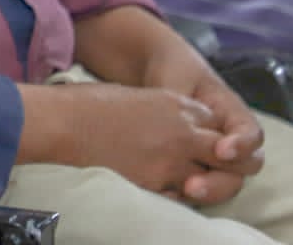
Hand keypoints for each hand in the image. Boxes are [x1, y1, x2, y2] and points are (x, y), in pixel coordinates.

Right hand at [28, 83, 234, 199]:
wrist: (66, 122)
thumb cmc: (90, 104)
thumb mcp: (135, 96)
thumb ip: (162, 109)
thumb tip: (165, 126)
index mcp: (177, 103)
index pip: (216, 124)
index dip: (210, 136)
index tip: (200, 144)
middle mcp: (183, 131)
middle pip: (227, 154)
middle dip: (222, 164)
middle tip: (208, 172)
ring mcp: (172, 159)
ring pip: (209, 180)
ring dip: (201, 184)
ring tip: (184, 185)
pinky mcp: (156, 182)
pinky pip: (180, 197)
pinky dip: (175, 197)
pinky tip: (161, 191)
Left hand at [138, 47, 264, 204]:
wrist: (155, 71)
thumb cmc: (173, 70)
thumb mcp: (179, 78)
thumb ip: (184, 98)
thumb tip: (184, 124)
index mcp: (233, 113)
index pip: (251, 134)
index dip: (242, 146)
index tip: (220, 151)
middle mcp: (231, 137)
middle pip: (245, 168)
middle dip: (223, 180)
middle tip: (195, 185)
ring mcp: (215, 155)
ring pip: (226, 181)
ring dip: (209, 190)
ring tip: (185, 192)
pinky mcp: (196, 166)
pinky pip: (203, 183)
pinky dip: (192, 191)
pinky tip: (171, 193)